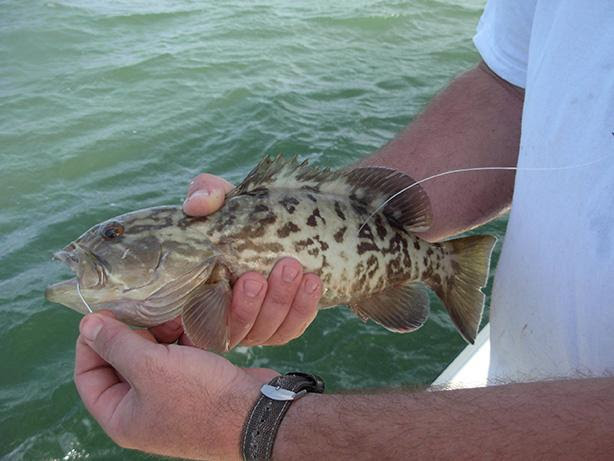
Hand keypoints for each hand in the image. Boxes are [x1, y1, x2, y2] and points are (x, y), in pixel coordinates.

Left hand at [75, 312, 276, 459]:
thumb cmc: (200, 398)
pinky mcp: (196, 388)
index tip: (106, 313)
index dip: (92, 342)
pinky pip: (179, 359)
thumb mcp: (151, 367)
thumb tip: (87, 324)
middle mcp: (142, 411)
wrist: (258, 415)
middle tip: (147, 309)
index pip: (88, 375)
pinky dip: (182, 342)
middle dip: (133, 334)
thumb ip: (117, 344)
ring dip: (161, 334)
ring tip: (174, 316)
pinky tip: (193, 326)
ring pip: (153, 358)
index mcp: (121, 416)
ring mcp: (171, 399)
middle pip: (122, 364)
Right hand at [176, 173, 321, 347]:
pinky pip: (292, 328)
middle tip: (283, 267)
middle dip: (264, 303)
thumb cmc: (233, 213)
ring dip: (286, 303)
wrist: (267, 222)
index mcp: (197, 294)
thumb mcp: (217, 197)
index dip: (231, 308)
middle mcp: (222, 317)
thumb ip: (205, 194)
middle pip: (242, 329)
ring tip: (299, 270)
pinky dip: (304, 309)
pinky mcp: (280, 324)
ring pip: (268, 330)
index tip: (251, 279)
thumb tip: (197, 205)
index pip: (204, 319)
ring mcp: (252, 324)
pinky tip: (314, 283)